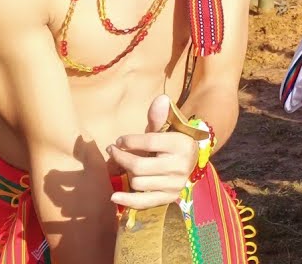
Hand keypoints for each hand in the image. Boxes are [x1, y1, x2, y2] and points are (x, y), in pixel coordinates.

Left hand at [108, 95, 197, 209]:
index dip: (129, 140)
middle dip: (120, 157)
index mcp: (182, 144)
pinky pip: (144, 202)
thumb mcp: (167, 127)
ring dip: (125, 173)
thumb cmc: (171, 142)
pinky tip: (114, 196)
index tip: (119, 140)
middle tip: (112, 151)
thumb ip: (159, 116)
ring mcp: (175, 184)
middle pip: (139, 165)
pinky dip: (127, 201)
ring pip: (137, 182)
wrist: (189, 160)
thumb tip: (161, 99)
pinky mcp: (169, 197)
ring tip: (121, 165)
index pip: (149, 142)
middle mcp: (181, 165)